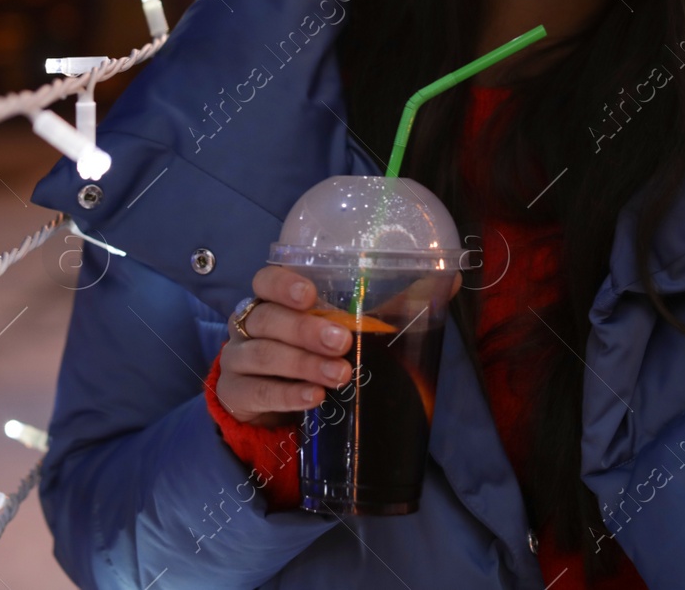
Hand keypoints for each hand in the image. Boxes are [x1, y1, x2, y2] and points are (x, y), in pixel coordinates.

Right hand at [215, 266, 461, 427]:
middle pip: (267, 318)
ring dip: (302, 364)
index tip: (311, 295)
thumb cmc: (316, 353)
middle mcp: (251, 323)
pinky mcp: (236, 393)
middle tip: (342, 342)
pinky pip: (256, 391)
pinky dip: (286, 394)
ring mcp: (239, 358)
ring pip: (262, 354)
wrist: (275, 404)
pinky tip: (313, 398)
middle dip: (306, 329)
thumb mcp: (349, 328)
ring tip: (339, 375)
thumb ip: (391, 305)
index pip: (266, 279)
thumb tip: (448, 281)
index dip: (284, 284)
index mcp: (274, 299)